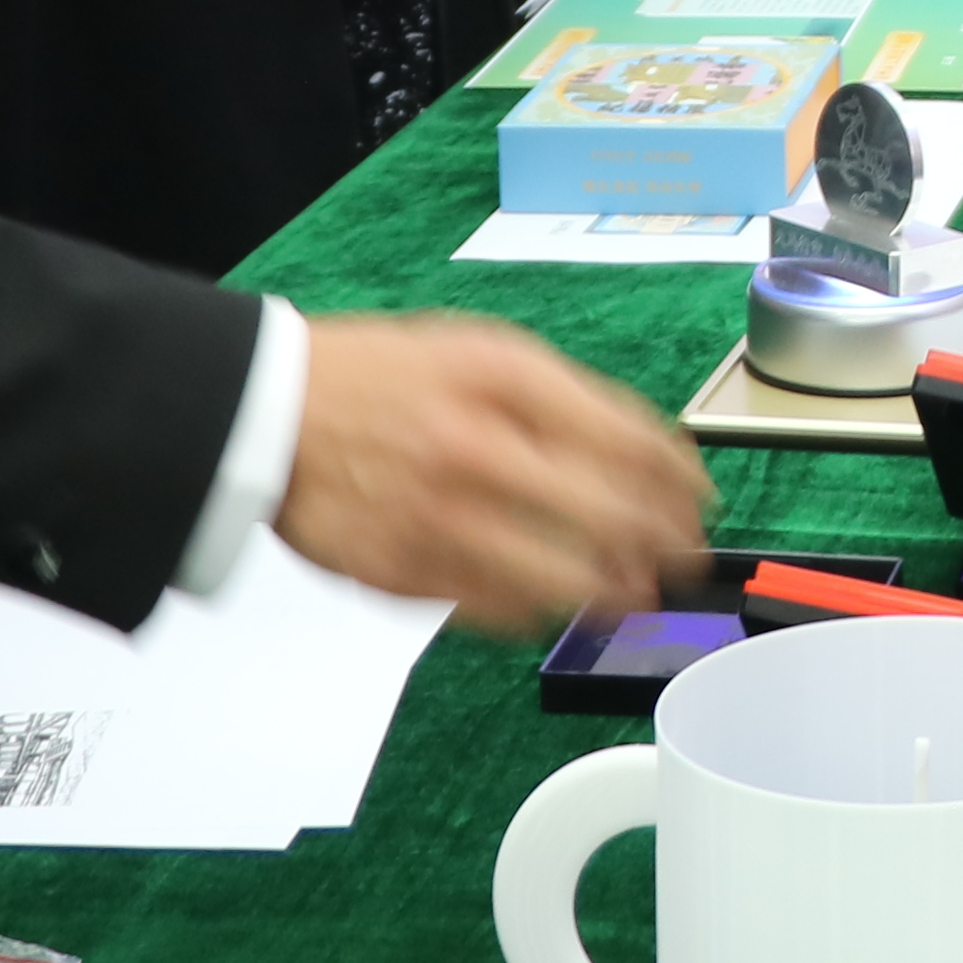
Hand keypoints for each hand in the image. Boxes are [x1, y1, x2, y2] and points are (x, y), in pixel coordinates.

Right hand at [278, 309, 716, 636]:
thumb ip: (559, 400)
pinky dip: (539, 611)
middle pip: (612, 515)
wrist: (263, 407)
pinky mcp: (403, 571)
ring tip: (632, 592)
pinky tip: (554, 602)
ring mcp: (440, 514)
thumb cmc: (375, 378)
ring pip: (563, 576)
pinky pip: (498, 608)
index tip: (698, 502)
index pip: (631, 439)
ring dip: (613, 592)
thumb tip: (640, 457)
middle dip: (663, 546)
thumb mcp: (477, 351)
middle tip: (680, 559)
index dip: (681, 483)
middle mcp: (479, 445)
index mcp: (505, 379)